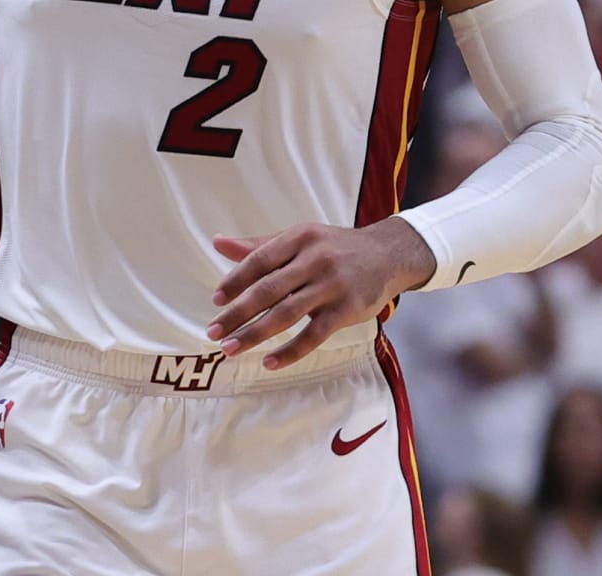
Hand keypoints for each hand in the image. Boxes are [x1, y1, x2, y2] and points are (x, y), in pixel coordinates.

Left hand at [208, 217, 436, 368]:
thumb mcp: (300, 239)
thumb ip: (259, 246)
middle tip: (213, 332)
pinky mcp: (347, 309)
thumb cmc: (334, 248)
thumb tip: (218, 242)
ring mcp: (332, 285)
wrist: (388, 254)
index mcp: (299, 238)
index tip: (215, 301)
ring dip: (255, 334)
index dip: (235, 281)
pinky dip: (290, 351)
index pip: (259, 260)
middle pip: (268, 289)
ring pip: (286, 314)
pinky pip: (314, 335)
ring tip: (231, 349)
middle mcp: (315, 259)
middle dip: (237, 313)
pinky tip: (269, 362)